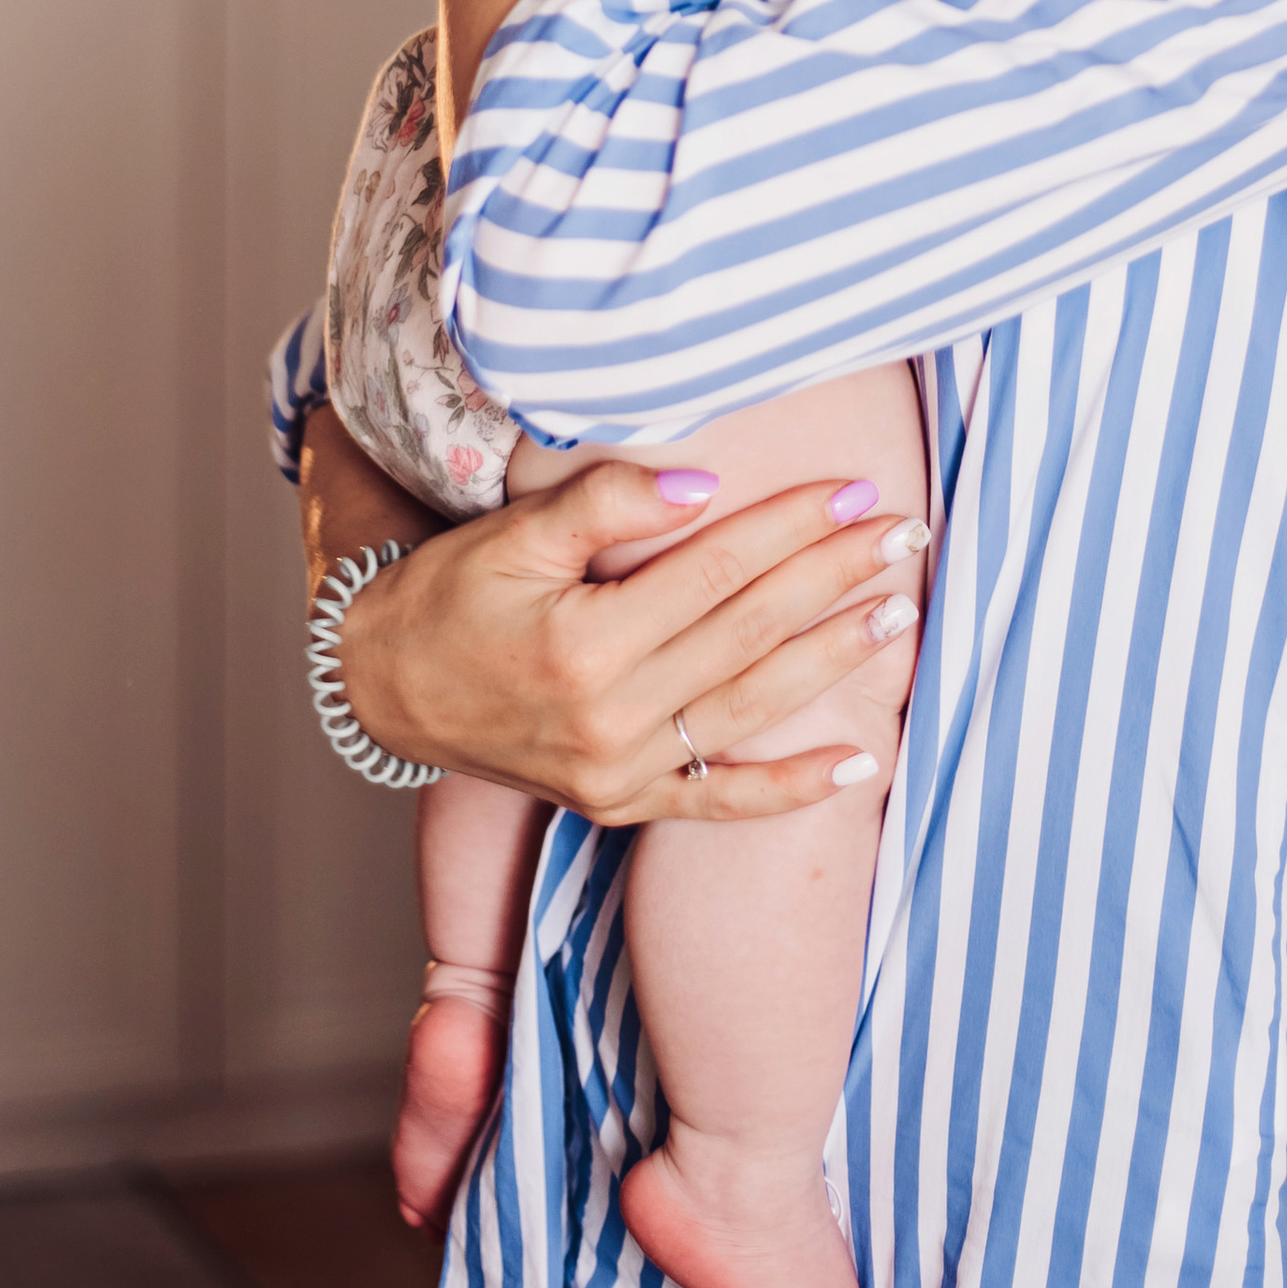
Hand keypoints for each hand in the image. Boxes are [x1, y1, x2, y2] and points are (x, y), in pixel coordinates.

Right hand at [322, 427, 923, 823]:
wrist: (382, 687)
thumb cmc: (448, 597)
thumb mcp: (513, 535)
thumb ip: (606, 504)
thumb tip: (703, 483)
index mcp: (583, 646)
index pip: (715, 571)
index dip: (790, 526)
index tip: (855, 491)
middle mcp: (608, 720)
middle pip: (748, 635)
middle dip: (833, 580)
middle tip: (904, 534)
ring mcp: (618, 774)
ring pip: (751, 711)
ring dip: (832, 662)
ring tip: (899, 613)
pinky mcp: (619, 804)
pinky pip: (719, 803)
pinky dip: (793, 789)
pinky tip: (862, 761)